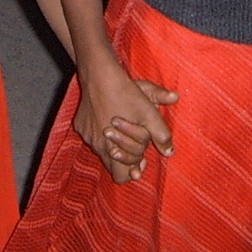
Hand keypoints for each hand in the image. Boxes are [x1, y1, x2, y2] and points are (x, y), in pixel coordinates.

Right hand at [74, 57, 176, 183]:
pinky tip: (109, 117)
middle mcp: (96, 145)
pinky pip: (92, 135)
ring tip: (124, 129)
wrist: (100, 74)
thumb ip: (161, 134)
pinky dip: (101, 132)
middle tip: (136, 147)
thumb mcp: (149, 113)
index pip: (121, 177)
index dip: (134, 169)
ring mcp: (86, 134)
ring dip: (113, 144)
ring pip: (102, 149)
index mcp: (112, 148)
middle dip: (124, 159)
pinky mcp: (80, 124)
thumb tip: (170, 152)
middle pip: (111, 165)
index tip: (142, 160)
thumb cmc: (126, 94)